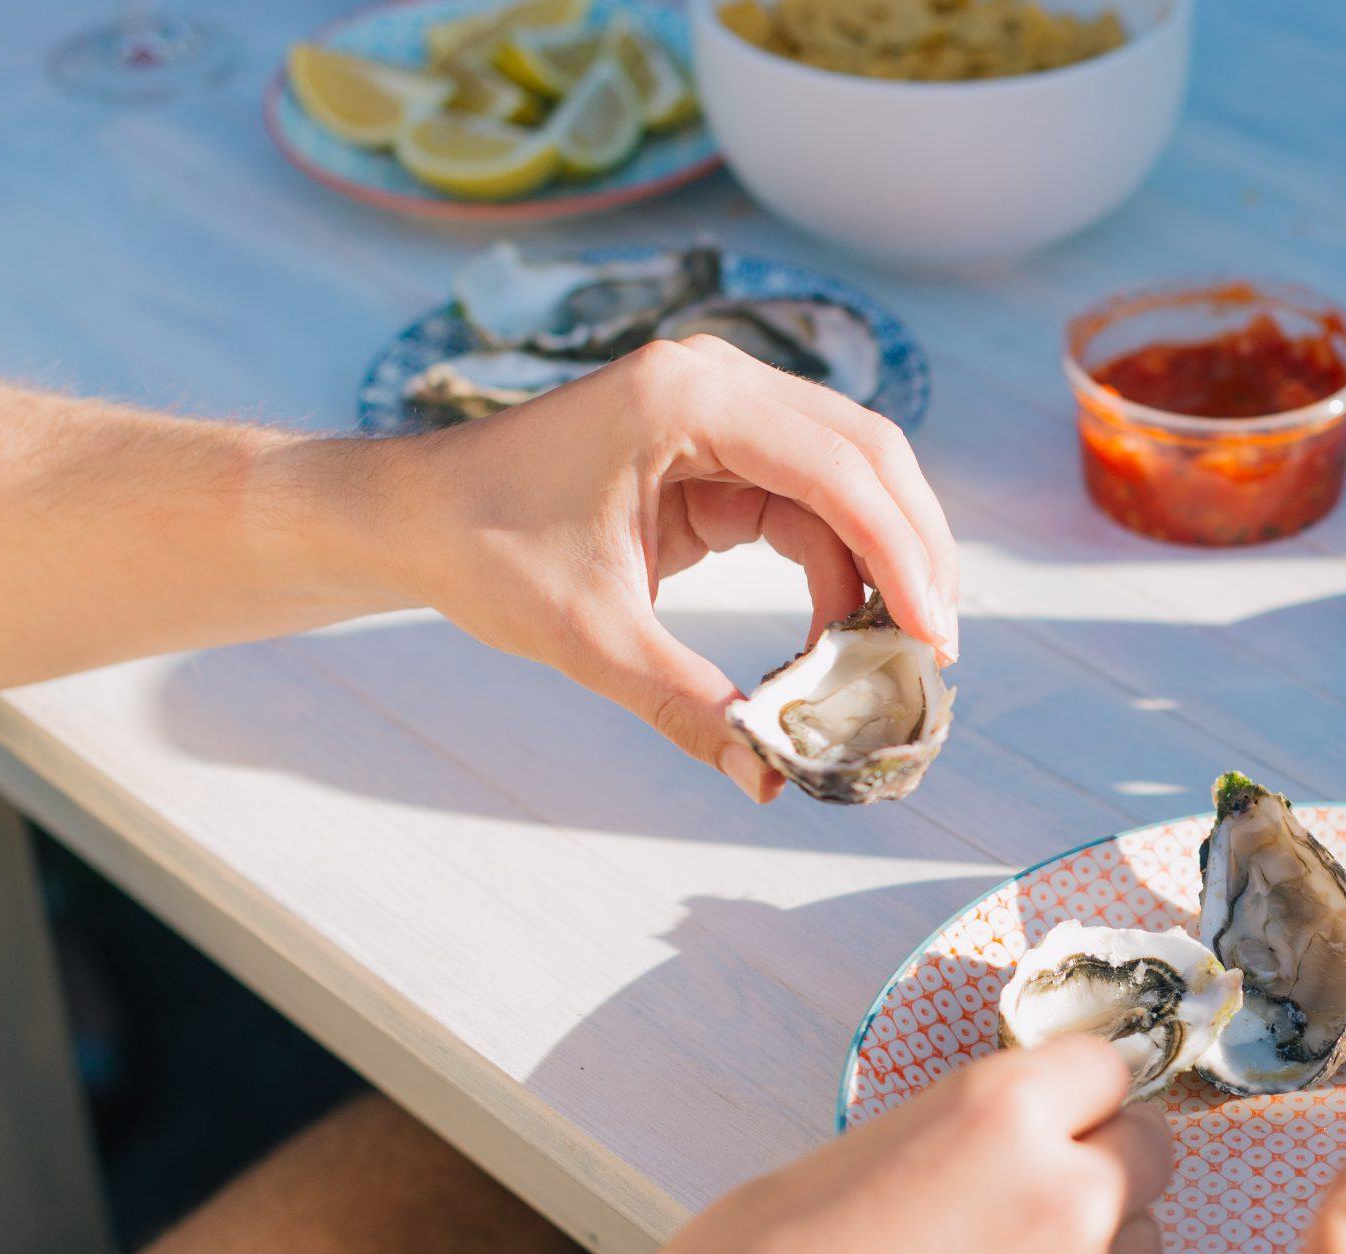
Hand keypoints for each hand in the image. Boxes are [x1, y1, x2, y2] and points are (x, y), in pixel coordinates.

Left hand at [395, 335, 959, 800]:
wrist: (410, 515)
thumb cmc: (481, 551)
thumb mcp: (588, 637)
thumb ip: (685, 704)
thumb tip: (765, 779)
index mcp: (685, 400)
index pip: (837, 467)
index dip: (899, 555)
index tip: (930, 637)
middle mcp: (716, 382)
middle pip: (867, 454)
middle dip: (912, 552)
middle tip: (934, 650)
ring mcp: (721, 408)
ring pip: (850, 476)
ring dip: (881, 560)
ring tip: (894, 653)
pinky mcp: (717, 446)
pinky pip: (808, 500)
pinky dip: (835, 565)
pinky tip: (838, 634)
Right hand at [576, 1034, 1169, 1253]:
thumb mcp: (859, 1153)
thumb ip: (963, 1142)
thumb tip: (1011, 1152)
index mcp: (1005, 1114)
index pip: (1107, 1070)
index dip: (1076, 1093)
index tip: (1058, 1113)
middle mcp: (1068, 1198)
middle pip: (1151, 1155)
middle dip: (1104, 1164)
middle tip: (1030, 1197)